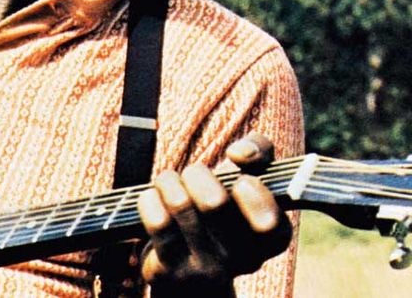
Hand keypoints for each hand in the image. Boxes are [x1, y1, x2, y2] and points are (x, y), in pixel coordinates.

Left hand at [136, 134, 291, 295]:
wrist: (185, 267)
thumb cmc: (219, 209)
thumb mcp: (245, 179)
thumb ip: (259, 151)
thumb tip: (240, 154)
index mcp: (268, 239)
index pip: (273, 224)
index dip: (256, 197)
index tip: (240, 181)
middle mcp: (242, 260)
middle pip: (214, 202)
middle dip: (196, 174)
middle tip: (192, 174)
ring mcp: (207, 270)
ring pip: (181, 205)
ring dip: (168, 181)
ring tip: (168, 182)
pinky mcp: (172, 272)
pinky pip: (157, 223)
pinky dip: (150, 200)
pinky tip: (153, 200)